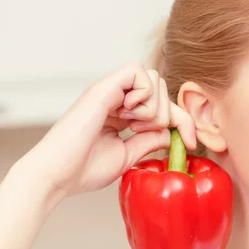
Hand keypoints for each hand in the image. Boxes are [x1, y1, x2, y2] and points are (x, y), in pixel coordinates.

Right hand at [20, 63, 196, 197]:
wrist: (56, 175)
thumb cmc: (83, 169)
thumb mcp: (128, 155)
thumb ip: (149, 141)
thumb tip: (170, 132)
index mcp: (121, 113)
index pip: (162, 105)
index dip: (182, 121)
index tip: (192, 143)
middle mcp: (116, 98)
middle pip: (160, 86)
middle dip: (167, 112)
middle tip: (144, 133)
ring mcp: (108, 91)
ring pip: (152, 77)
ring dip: (153, 106)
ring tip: (133, 126)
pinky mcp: (102, 89)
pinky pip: (137, 72)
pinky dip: (143, 95)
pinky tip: (129, 116)